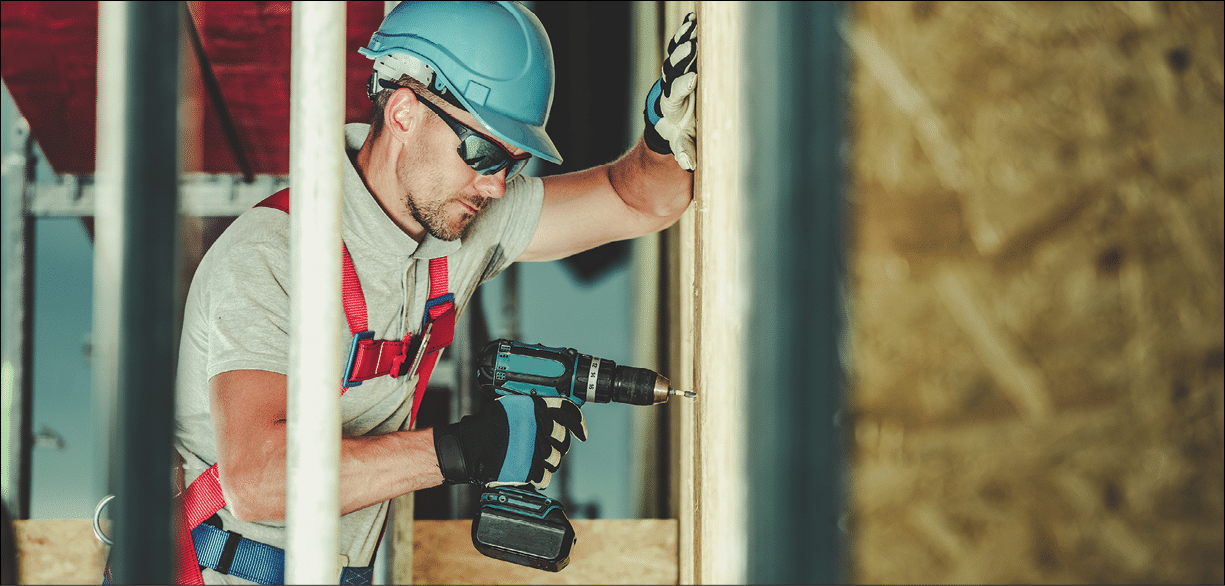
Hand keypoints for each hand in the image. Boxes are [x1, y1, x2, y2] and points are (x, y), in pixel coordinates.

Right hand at [433, 395, 586, 488]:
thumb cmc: (487, 428)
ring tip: (530, 458)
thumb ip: (534, 409)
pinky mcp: (528, 469)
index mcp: (533, 407)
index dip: (577, 423)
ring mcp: (533, 448)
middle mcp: (536, 425)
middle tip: (544, 446)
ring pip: (555, 459)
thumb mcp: (511, 407)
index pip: (567, 411)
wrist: (469, 449)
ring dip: (546, 461)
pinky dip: (538, 476)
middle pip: (562, 439)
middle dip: (557, 445)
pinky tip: (526, 470)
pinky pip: (545, 475)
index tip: (581, 432)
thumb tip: (557, 414)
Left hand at [643, 12, 696, 171]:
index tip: (692, 79)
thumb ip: (685, 151)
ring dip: (685, 40)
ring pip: (677, 55)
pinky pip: (682, 48)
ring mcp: (675, 75)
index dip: (682, 85)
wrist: (670, 129)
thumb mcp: (682, 147)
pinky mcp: (681, 67)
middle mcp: (670, 88)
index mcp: (671, 107)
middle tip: (691, 45)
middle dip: (682, 57)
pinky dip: (687, 34)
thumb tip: (687, 163)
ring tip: (693, 26)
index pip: (675, 93)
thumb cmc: (679, 140)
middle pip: (673, 69)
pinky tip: (693, 20)